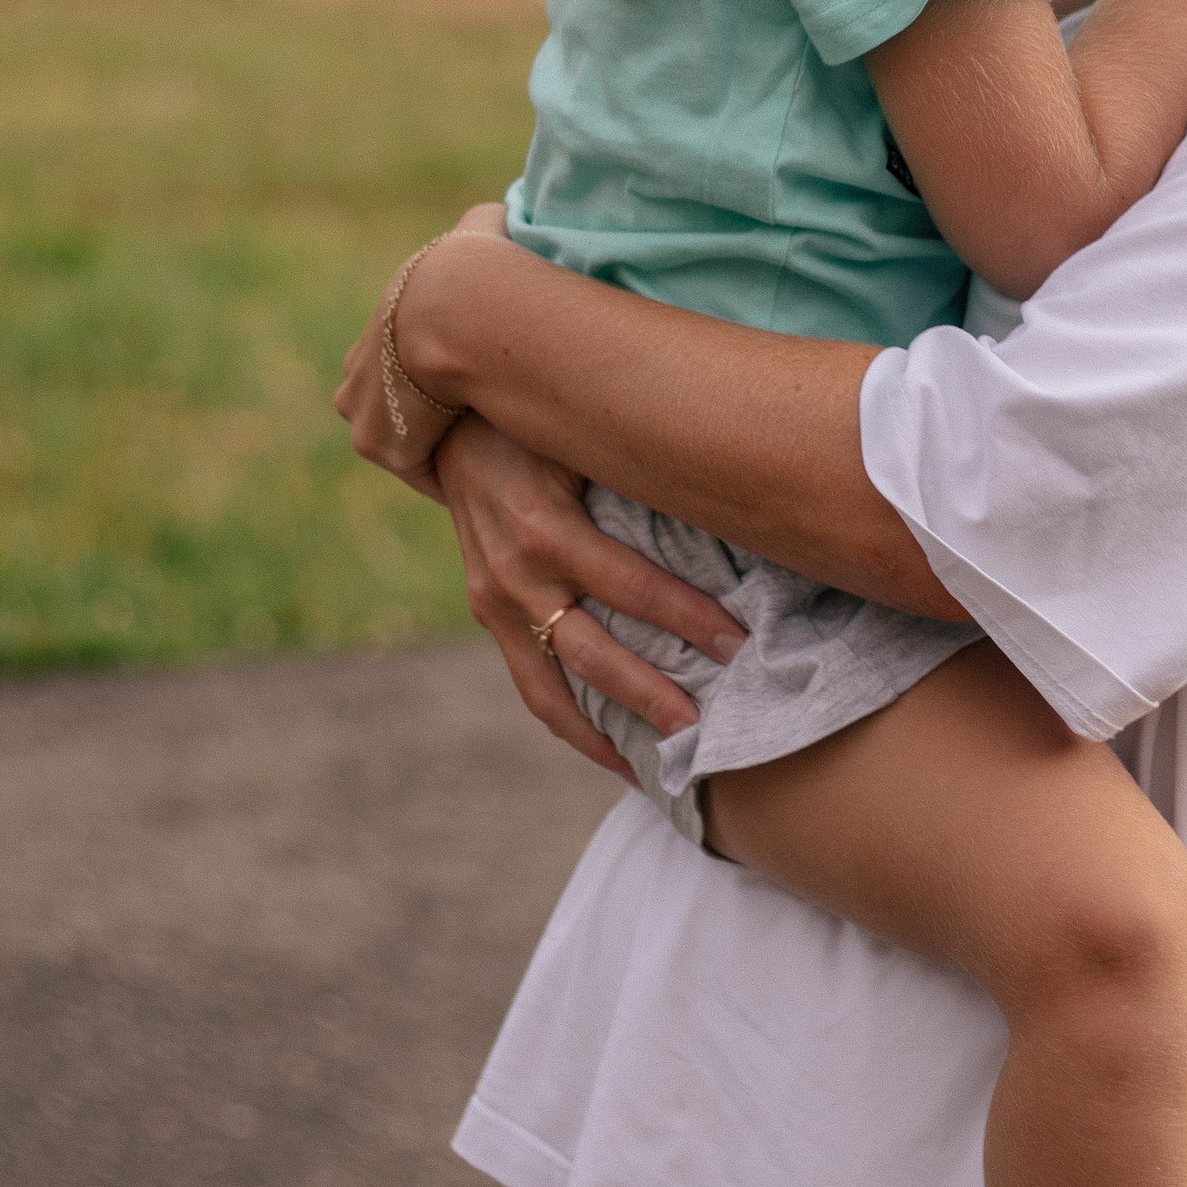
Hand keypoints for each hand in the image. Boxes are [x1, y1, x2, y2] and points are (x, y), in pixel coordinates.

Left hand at [333, 209, 520, 502]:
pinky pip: (415, 466)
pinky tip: (480, 469)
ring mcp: (362, 408)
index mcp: (383, 321)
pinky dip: (443, 469)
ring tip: (481, 450)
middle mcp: (359, 366)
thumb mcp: (485, 229)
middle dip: (421, 409)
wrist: (456, 313)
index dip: (438, 368)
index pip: (402, 355)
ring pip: (398, 434)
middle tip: (474, 419)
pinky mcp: (376, 443)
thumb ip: (492, 223)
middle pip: (389, 399)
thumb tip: (508, 213)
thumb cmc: (481, 268)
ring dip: (430, 441)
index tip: (473, 379)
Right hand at [434, 418, 745, 773]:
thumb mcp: (581, 439)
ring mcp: (495, 602)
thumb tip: (730, 507)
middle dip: (653, 696)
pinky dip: (573, 723)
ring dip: (610, 732)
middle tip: (707, 731)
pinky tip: (616, 750)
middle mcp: (514, 576)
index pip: (630, 587)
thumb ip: (636, 481)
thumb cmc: (534, 422)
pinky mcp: (489, 614)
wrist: (445, 420)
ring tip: (663, 766)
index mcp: (544, 528)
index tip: (740, 643)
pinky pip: (532, 684)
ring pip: (553, 691)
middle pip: (593, 655)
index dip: (688, 617)